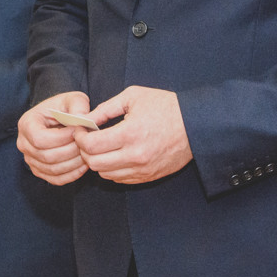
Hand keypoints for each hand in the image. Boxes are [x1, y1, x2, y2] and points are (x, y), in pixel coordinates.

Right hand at [17, 91, 90, 184]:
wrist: (58, 119)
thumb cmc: (64, 108)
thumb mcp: (72, 99)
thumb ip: (78, 105)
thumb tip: (83, 120)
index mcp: (26, 124)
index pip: (40, 139)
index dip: (62, 138)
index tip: (79, 130)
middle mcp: (23, 144)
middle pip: (47, 156)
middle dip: (71, 151)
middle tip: (87, 143)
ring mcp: (30, 160)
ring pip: (53, 169)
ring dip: (74, 163)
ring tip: (88, 153)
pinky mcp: (40, 171)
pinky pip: (56, 179)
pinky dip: (72, 175)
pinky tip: (84, 164)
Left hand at [76, 85, 191, 183]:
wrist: (196, 125)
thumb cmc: (166, 106)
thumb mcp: (133, 97)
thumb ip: (106, 108)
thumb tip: (86, 119)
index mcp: (129, 133)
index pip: (91, 146)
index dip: (79, 138)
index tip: (80, 131)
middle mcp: (135, 155)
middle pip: (94, 163)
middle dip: (85, 151)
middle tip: (87, 139)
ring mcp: (142, 169)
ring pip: (105, 174)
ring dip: (98, 161)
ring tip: (101, 147)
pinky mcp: (148, 176)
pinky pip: (120, 179)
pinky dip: (112, 169)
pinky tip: (115, 155)